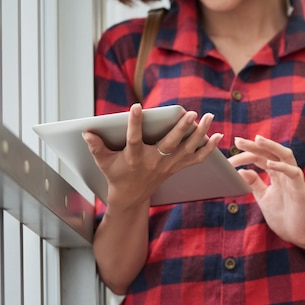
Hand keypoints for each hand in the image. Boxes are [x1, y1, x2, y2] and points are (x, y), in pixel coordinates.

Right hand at [82, 103, 222, 207]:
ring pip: (187, 149)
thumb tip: (86, 132)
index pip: (133, 139)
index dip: (134, 124)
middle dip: (181, 128)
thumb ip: (96, 148)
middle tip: (190, 113)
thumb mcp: (103, 162)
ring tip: (208, 117)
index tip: (136, 107)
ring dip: (200, 133)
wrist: (132, 196)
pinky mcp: (177, 167)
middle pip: (170, 144)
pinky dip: (209, 148)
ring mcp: (168, 165)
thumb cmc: (117, 174)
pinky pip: (196, 158)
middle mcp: (154, 162)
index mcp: (134, 158)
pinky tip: (218, 136)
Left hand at [229, 135, 304, 249]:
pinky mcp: (301, 189)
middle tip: (238, 141)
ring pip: (286, 156)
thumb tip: (241, 171)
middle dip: (255, 145)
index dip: (247, 153)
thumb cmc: (283, 216)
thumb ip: (255, 184)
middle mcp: (286, 174)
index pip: (261, 158)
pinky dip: (282, 167)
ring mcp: (294, 180)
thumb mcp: (264, 198)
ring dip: (272, 147)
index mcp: (277, 175)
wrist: (297, 235)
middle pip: (271, 153)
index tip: (231, 154)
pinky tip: (269, 164)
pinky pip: (294, 173)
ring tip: (257, 140)